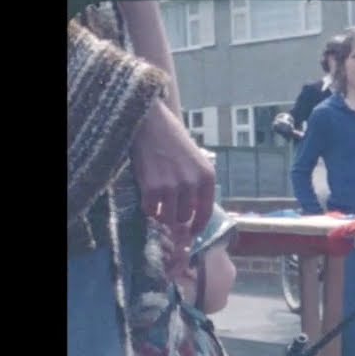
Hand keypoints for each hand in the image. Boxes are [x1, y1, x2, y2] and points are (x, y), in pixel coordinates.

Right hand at [130, 98, 215, 245]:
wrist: (150, 122)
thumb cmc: (173, 140)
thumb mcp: (196, 161)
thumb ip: (197, 185)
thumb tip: (193, 214)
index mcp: (207, 177)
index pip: (206, 212)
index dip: (198, 227)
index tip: (191, 233)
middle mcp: (192, 183)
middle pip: (185, 218)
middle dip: (176, 218)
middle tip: (168, 212)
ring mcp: (172, 186)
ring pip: (168, 217)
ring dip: (162, 215)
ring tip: (158, 204)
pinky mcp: (151, 187)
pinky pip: (150, 210)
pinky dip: (148, 208)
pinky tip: (147, 198)